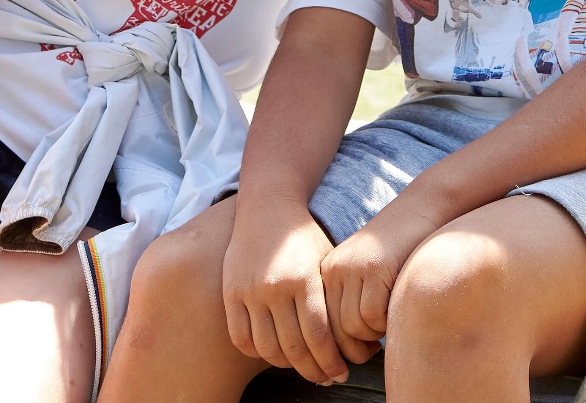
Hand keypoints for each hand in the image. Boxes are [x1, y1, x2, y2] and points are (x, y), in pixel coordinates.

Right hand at [221, 201, 355, 384]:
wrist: (267, 207)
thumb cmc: (305, 237)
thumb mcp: (327, 261)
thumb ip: (334, 299)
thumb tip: (354, 342)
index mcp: (304, 278)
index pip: (319, 335)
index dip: (331, 361)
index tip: (340, 373)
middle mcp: (275, 287)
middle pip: (294, 347)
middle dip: (313, 371)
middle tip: (325, 378)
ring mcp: (249, 291)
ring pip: (267, 348)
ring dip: (286, 365)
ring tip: (300, 366)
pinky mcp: (231, 293)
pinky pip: (241, 338)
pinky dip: (258, 353)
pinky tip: (274, 352)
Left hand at [319, 206, 437, 351]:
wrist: (422, 209)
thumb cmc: (400, 251)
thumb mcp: (368, 276)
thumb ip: (354, 303)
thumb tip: (343, 353)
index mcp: (327, 272)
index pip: (319, 324)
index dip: (336, 348)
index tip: (355, 355)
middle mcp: (333, 268)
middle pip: (333, 330)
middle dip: (353, 349)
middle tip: (372, 351)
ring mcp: (352, 267)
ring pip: (352, 327)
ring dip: (373, 336)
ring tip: (386, 325)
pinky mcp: (374, 268)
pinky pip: (372, 316)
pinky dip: (386, 324)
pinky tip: (396, 309)